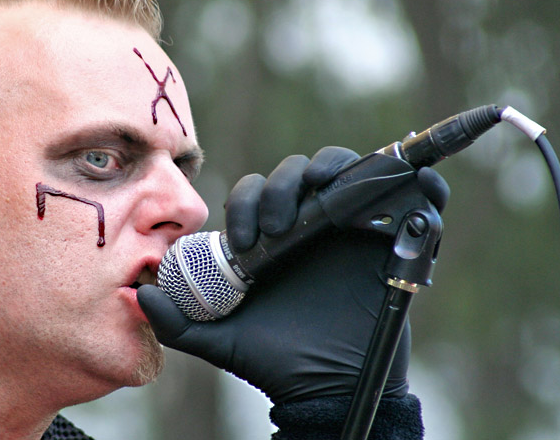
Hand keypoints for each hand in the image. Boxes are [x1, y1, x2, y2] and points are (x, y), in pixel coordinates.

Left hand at [138, 147, 448, 403]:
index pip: (257, 190)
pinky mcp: (395, 241)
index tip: (244, 240)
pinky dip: (420, 185)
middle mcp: (312, 226)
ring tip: (322, 199)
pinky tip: (410, 188)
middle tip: (276, 224)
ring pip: (350, 171)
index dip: (247, 200)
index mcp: (273, 237)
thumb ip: (176, 321)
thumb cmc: (273, 362)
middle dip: (285, 183)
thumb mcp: (218, 339)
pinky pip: (415, 198)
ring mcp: (353, 229)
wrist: (326, 390)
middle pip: (303, 171)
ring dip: (338, 169)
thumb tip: (139, 295)